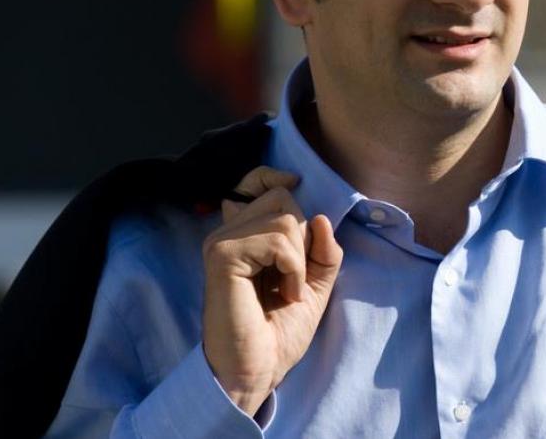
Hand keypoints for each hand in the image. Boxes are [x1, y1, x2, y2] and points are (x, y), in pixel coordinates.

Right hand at [200, 166, 342, 414]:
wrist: (258, 369)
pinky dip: (293, 268)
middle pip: (282, 198)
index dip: (275, 177)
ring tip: (287, 290)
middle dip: (302, 238)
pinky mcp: (222, 255)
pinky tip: (283, 293)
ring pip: (284, 217)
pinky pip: (278, 240)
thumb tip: (321, 218)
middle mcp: (228, 232)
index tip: (294, 185)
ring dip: (300, 260)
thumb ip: (323, 251)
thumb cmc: (279, 332)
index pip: (255, 181)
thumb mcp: (315, 284)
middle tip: (292, 277)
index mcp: (245, 235)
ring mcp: (221, 242)